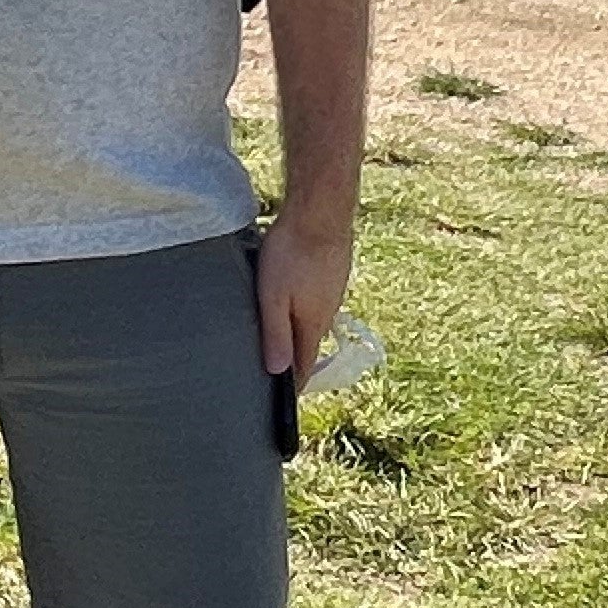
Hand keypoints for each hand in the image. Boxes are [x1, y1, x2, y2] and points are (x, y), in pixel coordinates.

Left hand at [255, 204, 355, 388]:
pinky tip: (293, 290)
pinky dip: (305, 301)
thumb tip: (277, 371)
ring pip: (314, 316)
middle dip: (295, 354)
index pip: (306, 364)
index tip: (286, 398)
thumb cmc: (292, 252)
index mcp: (314, 323)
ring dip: (299, 324)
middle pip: (310, 341)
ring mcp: (335, 289)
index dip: (295, 383)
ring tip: (279, 326)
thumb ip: (276, 334)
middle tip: (276, 364)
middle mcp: (329, 311)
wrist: (321, 210)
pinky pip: (318, 295)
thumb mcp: (273, 296)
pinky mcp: (335, 270)